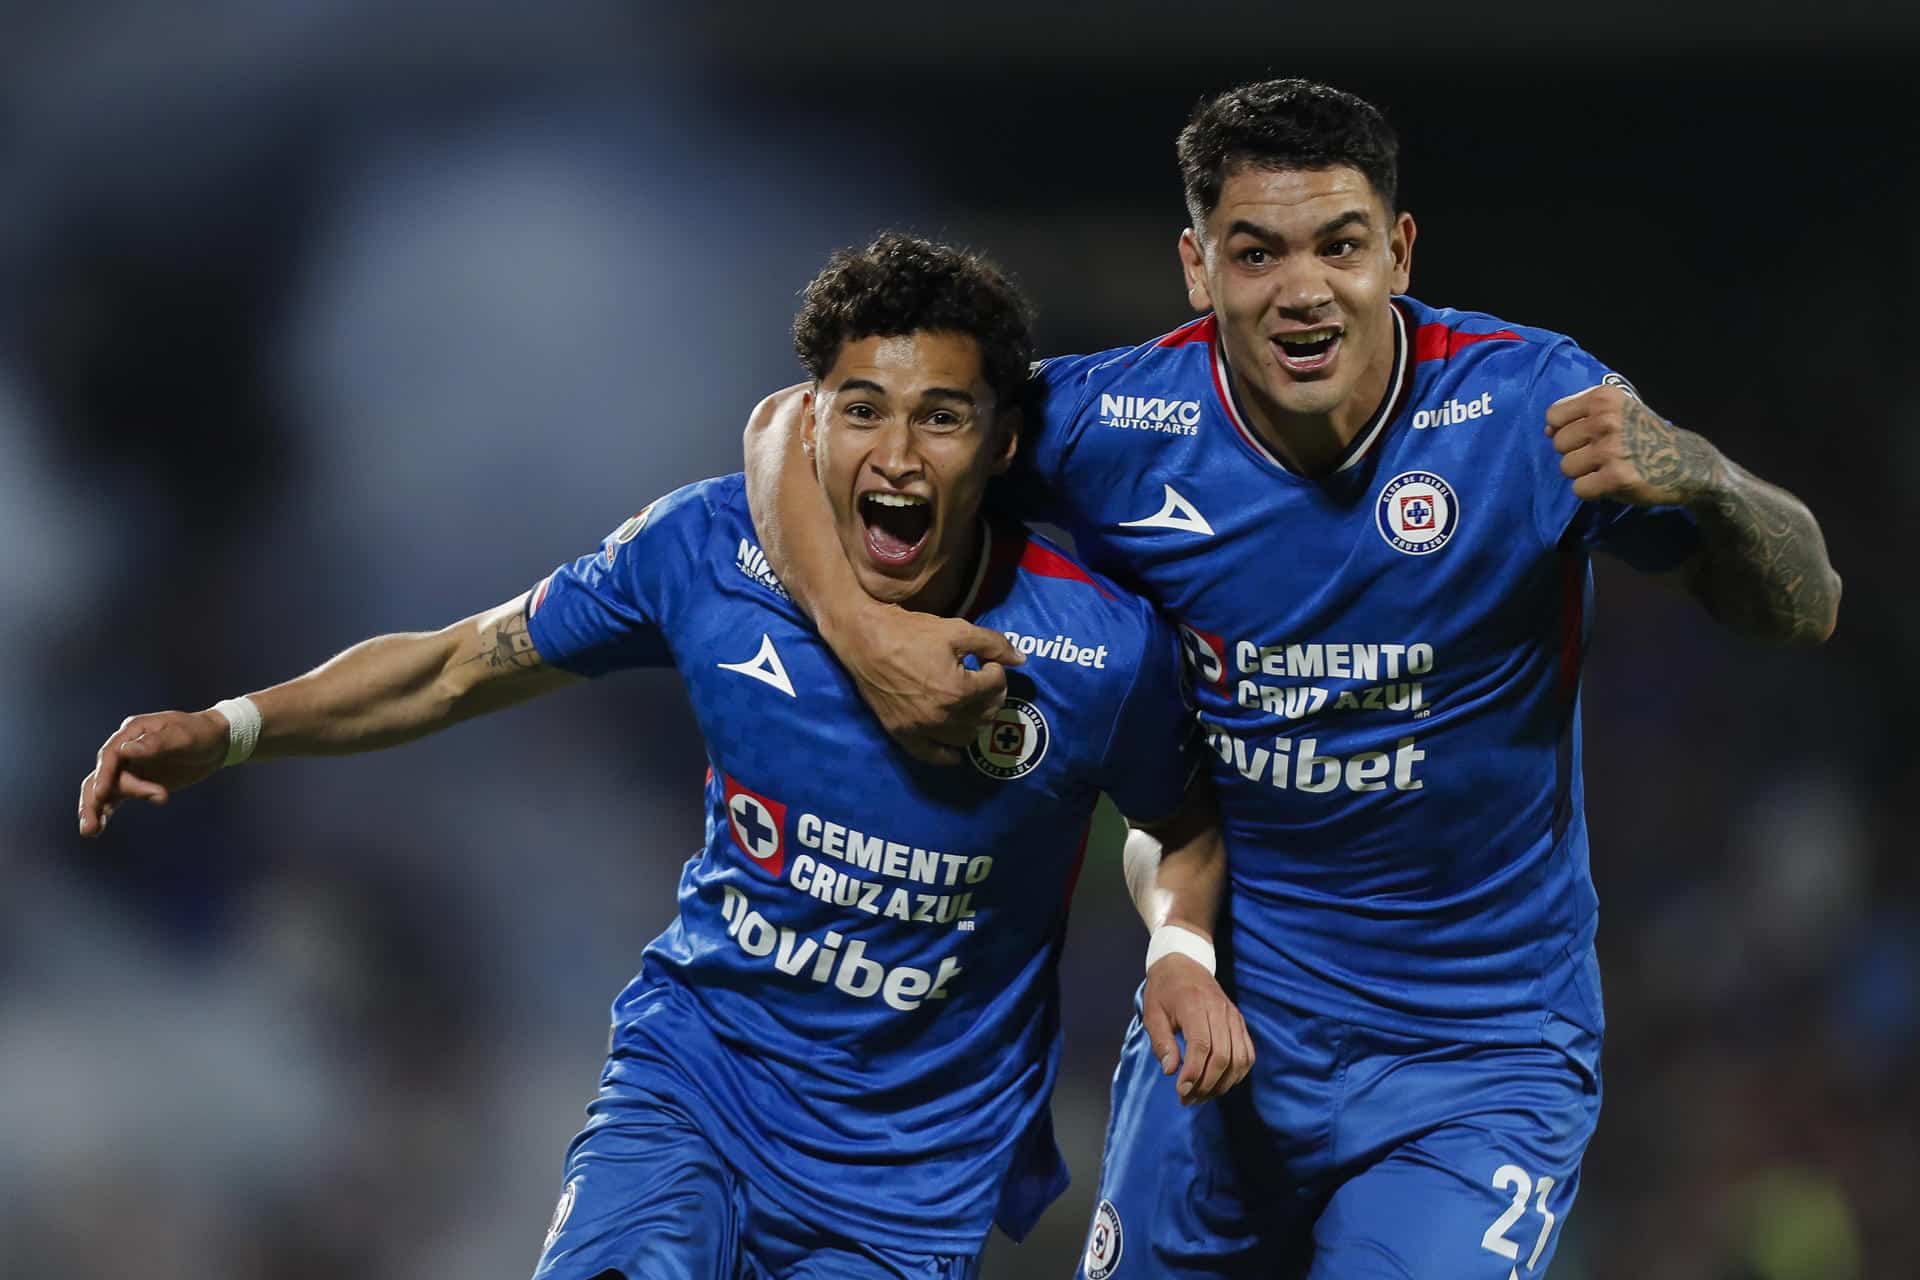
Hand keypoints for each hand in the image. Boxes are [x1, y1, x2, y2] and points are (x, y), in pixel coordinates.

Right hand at [78, 709, 229, 835]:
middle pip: (103, 774)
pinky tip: (99, 829)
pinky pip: (116, 797)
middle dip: (94, 799)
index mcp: (133, 731)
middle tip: (90, 825)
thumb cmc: (201, 734)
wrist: (216, 742)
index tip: (100, 795)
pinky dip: (106, 811)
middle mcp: (125, 749)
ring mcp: (129, 766)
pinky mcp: (136, 782)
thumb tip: (125, 751)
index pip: (111, 755)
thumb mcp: (183, 737)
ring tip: (90, 831)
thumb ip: (155, 744)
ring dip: (94, 809)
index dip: (104, 775)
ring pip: (104, 788)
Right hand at [824, 602, 1024, 765]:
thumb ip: (994, 645)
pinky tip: (956, 749)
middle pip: (985, 715)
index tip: (986, 662)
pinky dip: (949, 754)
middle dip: (991, 697)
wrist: (865, 639)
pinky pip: (933, 756)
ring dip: (975, 722)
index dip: (996, 671)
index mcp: (959, 690)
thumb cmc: (911, 632)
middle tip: (983, 683)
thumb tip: (1022, 659)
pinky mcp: (902, 734)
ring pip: (965, 738)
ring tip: (971, 705)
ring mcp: (921, 729)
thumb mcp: (958, 630)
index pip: (996, 687)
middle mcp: (942, 716)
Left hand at [1141, 953, 1254, 1104]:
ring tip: (1202, 1095)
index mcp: (1194, 1005)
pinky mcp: (1240, 1021)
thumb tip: (1171, 1071)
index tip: (1181, 1091)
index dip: (1194, 1073)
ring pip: (1239, 1058)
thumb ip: (1161, 1042)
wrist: (1184, 962)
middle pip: (1223, 1056)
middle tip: (1188, 1099)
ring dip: (1223, 1083)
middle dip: (1207, 1084)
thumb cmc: (1164, 990)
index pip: (1201, 1045)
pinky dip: (1238, 1073)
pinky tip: (1220, 1083)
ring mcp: (1233, 1016)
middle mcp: (1219, 1010)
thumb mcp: (1152, 1013)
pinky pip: (1248, 1053)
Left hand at [1545, 383, 1721, 506]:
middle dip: (1575, 452)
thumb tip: (1546, 430)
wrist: (1687, 462)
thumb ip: (1581, 415)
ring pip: (1566, 467)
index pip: (1554, 415)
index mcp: (1604, 398)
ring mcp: (1611, 449)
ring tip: (1607, 468)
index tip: (1584, 436)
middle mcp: (1606, 420)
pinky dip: (1591, 491)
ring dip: (1583, 473)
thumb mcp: (1617, 412)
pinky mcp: (1616, 477)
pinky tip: (1611, 483)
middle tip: (1601, 455)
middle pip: (1558, 443)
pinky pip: (1579, 489)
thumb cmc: (1645, 435)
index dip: (1564, 429)